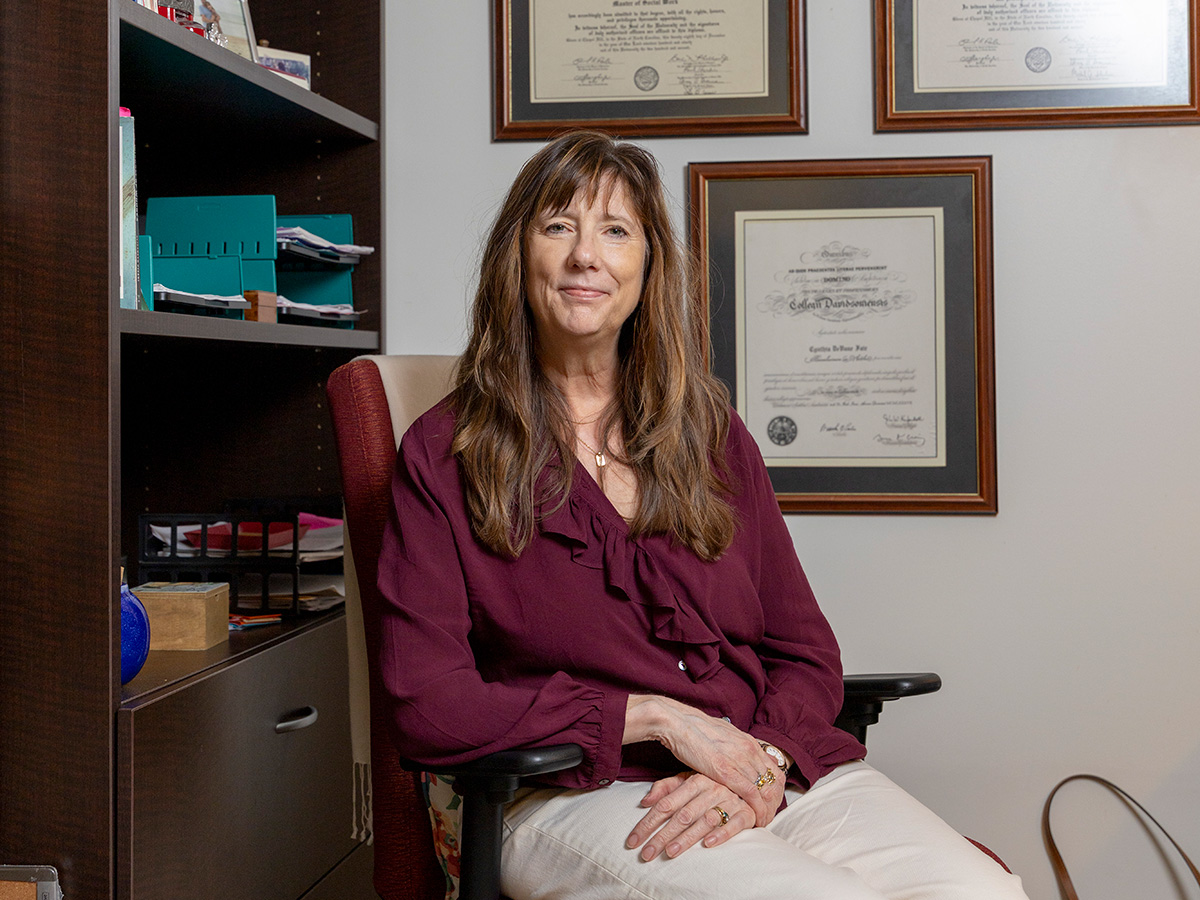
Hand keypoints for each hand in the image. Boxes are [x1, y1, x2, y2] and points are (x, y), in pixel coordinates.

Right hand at [624, 695, 785, 826]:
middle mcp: (749, 750)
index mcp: (749, 742)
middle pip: (774, 783)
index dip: (776, 791)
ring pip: (765, 791)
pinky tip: (756, 821)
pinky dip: (757, 810)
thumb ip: (735, 746)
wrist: (677, 722)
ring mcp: (740, 760)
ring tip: (763, 822)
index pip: (775, 771)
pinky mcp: (726, 771)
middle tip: (768, 817)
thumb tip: (742, 752)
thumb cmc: (694, 729)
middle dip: (774, 803)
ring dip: (767, 810)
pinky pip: (751, 795)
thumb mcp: (722, 735)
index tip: (770, 804)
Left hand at [625, 771, 753, 860]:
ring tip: (670, 852)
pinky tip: (708, 844)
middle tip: (647, 853)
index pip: (665, 805)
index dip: (647, 823)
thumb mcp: (688, 780)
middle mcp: (711, 789)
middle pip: (681, 815)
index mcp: (694, 781)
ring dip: (687, 837)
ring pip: (705, 820)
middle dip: (661, 836)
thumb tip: (644, 801)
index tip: (634, 840)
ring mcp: (730, 800)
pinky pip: (734, 824)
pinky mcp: (746, 812)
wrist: (748, 781)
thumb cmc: (713, 785)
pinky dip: (721, 833)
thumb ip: (665, 788)